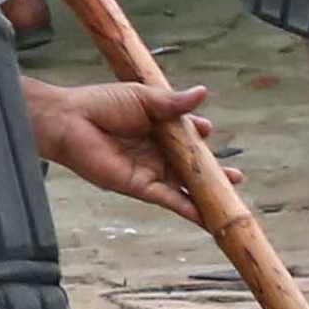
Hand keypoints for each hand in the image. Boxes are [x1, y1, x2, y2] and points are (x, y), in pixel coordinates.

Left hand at [25, 75, 212, 220]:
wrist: (70, 121)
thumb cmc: (102, 104)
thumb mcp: (144, 98)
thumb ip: (174, 103)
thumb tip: (203, 92)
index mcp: (159, 128)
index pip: (189, 135)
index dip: (201, 135)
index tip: (207, 130)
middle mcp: (157, 152)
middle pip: (192, 165)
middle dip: (214, 172)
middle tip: (237, 177)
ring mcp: (150, 171)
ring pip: (185, 186)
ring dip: (207, 194)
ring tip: (230, 199)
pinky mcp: (140, 186)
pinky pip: (169, 200)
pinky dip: (188, 208)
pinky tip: (206, 216)